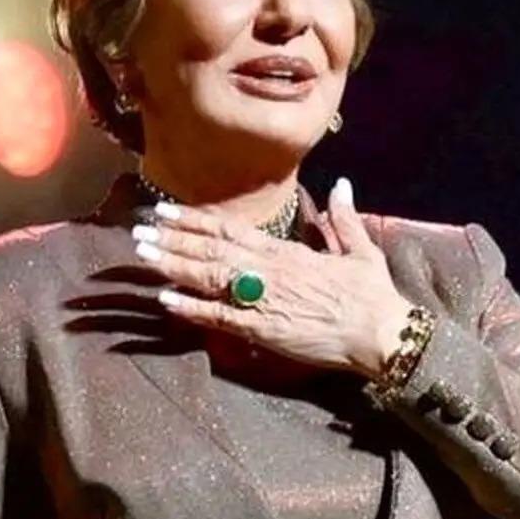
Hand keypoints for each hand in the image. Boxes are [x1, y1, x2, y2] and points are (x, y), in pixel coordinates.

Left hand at [131, 177, 413, 379]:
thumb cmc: (372, 294)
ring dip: (173, 265)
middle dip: (173, 239)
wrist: (381, 333)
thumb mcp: (360, 250)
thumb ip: (343, 218)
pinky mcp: (263, 330)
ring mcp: (263, 299)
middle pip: (211, 250)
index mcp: (287, 251)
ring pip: (209, 277)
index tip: (165, 210)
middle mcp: (268, 270)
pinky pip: (220, 317)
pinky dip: (191, 308)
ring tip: (142, 254)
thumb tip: (342, 184)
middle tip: (138, 230)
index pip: (231, 229)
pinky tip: (165, 300)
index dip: (195, 219)